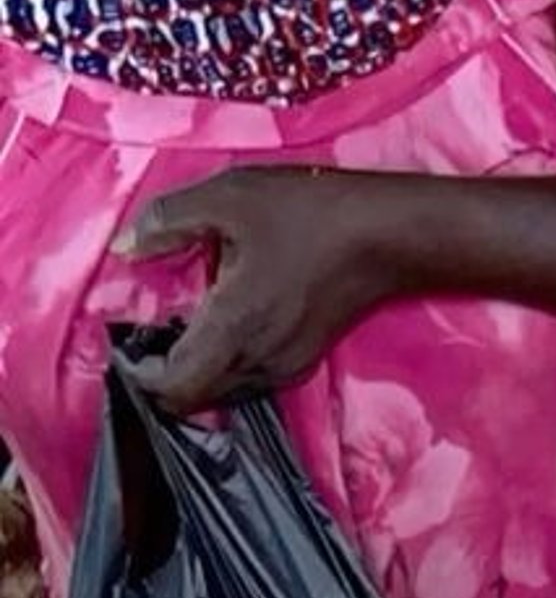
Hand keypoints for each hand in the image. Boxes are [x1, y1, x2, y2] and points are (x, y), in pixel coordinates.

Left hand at [113, 167, 414, 415]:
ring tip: (183, 330)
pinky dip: (223, 367)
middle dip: (164, 376)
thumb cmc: (310, 213)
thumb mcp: (228, 197)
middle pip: (194, 400)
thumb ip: (168, 220)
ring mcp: (285, 367)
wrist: (388, 236)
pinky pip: (247, 382)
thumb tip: (126, 247)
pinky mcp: (302, 363)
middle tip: (148, 338)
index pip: (173, 387)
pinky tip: (222, 326)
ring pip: (222, 394)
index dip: (141, 374)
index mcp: (234, 327)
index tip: (129, 343)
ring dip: (196, 373)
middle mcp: (259, 361)